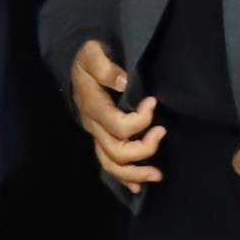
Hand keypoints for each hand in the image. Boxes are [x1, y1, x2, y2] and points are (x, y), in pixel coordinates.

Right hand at [69, 38, 163, 192]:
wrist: (77, 63)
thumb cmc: (90, 57)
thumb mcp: (94, 52)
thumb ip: (105, 66)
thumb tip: (123, 80)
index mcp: (93, 107)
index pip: (118, 125)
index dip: (140, 120)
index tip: (153, 102)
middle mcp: (93, 125)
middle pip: (116, 151)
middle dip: (143, 149)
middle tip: (162, 133)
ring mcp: (96, 134)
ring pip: (111, 164)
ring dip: (135, 173)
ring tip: (158, 175)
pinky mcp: (101, 138)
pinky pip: (109, 164)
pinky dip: (124, 178)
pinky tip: (139, 187)